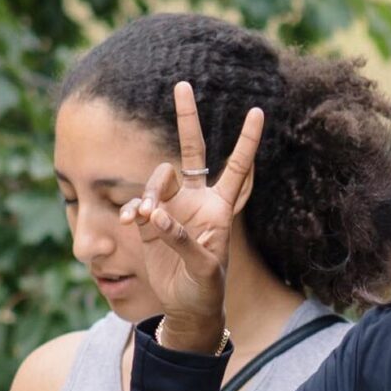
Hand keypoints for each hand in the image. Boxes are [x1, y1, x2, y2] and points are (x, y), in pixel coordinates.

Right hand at [118, 84, 264, 351]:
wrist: (186, 306)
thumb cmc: (206, 288)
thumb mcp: (204, 269)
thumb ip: (182, 240)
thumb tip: (156, 217)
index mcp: (220, 208)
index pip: (236, 168)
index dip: (246, 141)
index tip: (258, 111)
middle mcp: (197, 200)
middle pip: (191, 151)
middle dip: (187, 118)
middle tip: (182, 84)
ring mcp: (172, 208)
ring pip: (157, 180)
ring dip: (150, 192)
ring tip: (145, 217)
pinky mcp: (150, 221)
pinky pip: (136, 204)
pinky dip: (132, 210)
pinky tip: (132, 222)